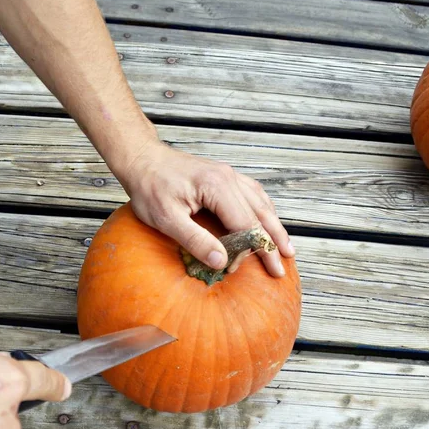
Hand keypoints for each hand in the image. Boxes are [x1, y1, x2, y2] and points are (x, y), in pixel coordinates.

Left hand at [118, 140, 294, 276]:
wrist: (142, 159)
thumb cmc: (149, 188)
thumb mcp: (167, 219)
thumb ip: (195, 240)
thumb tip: (221, 262)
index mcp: (217, 187)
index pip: (246, 224)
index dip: (255, 250)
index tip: (262, 270)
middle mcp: (229, 178)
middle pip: (260, 214)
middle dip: (273, 242)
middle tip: (282, 267)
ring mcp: (229, 175)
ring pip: (261, 203)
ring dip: (275, 226)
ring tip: (286, 248)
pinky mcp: (224, 176)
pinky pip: (253, 194)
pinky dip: (264, 210)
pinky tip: (269, 220)